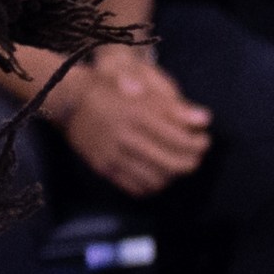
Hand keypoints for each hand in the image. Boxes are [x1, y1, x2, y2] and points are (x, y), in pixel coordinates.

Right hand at [51, 47, 210, 195]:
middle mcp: (126, 138)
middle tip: (196, 157)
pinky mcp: (104, 168)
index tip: (204, 141)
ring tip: (177, 165)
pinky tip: (158, 176)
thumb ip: (175, 105)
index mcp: (138, 115)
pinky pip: (135, 187)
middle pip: (171, 163)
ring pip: (155, 179)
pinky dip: (152, 186)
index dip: (198, 144)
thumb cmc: (111, 88)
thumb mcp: (143, 86)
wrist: (68, 99)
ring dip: (173, 176)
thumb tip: (204, 120)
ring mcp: (113, 156)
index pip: (180, 139)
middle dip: (190, 163)